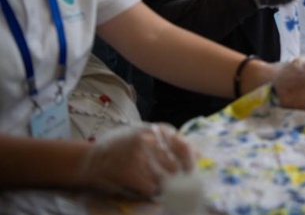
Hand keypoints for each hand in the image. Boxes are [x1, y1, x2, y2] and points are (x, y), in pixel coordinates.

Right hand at [76, 124, 193, 197]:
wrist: (88, 158)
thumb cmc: (121, 146)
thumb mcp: (146, 136)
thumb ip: (170, 142)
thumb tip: (198, 153)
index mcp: (157, 129)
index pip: (184, 147)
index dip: (191, 163)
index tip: (192, 174)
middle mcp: (150, 139)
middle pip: (176, 166)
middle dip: (178, 179)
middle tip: (175, 185)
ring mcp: (139, 155)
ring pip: (165, 179)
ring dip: (164, 186)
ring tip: (157, 185)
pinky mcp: (129, 172)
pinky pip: (151, 188)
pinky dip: (150, 191)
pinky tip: (144, 187)